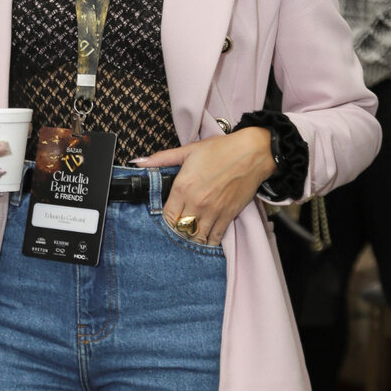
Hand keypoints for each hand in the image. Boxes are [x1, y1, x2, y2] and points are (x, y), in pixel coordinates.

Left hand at [136, 128, 274, 245]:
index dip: (164, 220)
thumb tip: (138, 162)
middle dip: (176, 230)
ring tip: (188, 235)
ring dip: (191, 238)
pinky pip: (215, 237)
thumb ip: (161, 159)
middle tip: (177, 228)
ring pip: (196, 237)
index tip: (166, 218)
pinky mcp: (228, 216)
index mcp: (183, 187)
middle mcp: (196, 203)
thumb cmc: (220, 150)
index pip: (167, 216)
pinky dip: (208, 241)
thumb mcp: (188, 150)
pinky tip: (204, 239)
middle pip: (180, 229)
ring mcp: (213, 212)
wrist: (252, 153)